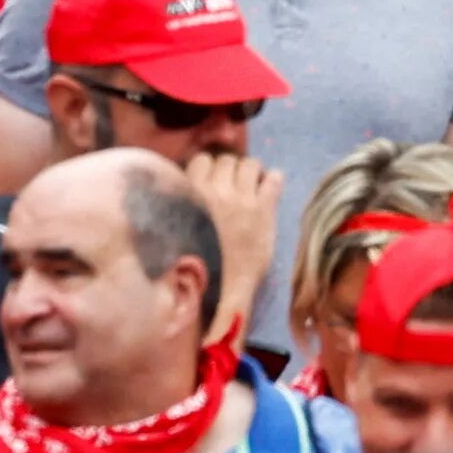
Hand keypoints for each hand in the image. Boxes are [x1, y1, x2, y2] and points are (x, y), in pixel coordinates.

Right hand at [177, 153, 285, 334]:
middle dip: (230, 172)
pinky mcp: (264, 209)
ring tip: (251, 189)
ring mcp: (241, 199)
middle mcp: (215, 192)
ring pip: (250, 163)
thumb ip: (182, 205)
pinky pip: (274, 178)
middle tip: (232, 189)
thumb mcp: (178, 230)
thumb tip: (184, 187)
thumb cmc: (196, 264)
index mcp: (190, 196)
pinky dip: (273, 181)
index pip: (200, 161)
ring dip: (251, 174)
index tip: (212, 183)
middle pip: (226, 160)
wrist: (221, 292)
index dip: (208, 171)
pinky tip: (269, 193)